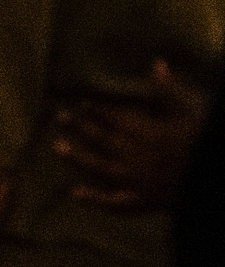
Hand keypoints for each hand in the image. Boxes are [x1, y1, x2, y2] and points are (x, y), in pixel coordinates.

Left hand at [54, 59, 209, 209]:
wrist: (212, 178)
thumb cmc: (202, 143)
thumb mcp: (188, 113)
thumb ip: (168, 90)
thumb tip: (156, 64)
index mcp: (146, 132)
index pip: (115, 118)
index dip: (95, 110)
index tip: (78, 102)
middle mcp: (134, 154)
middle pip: (102, 139)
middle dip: (80, 127)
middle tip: (58, 117)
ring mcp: (135, 180)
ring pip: (101, 167)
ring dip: (78, 157)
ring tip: (56, 147)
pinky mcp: (140, 201)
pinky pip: (113, 202)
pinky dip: (94, 199)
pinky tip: (74, 194)